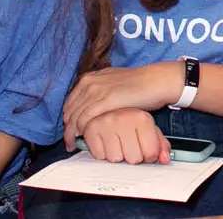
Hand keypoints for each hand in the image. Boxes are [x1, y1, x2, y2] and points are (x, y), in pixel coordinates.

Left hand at [63, 62, 182, 146]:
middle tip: (70, 140)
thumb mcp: (112, 82)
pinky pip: (85, 119)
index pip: (70, 102)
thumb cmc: (138, 84)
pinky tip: (83, 139)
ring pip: (74, 117)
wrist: (154, 81)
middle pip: (69, 111)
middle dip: (68, 127)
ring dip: (71, 133)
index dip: (68, 118)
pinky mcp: (104, 101)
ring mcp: (96, 91)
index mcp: (89, 78)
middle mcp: (89, 83)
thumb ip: (99, 91)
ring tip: (73, 144)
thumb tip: (92, 103)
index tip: (70, 129)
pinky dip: (81, 131)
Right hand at [77, 108, 171, 164]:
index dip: (149, 156)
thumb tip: (164, 159)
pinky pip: (99, 155)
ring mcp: (106, 123)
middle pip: (133, 159)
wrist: (114, 98)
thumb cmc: (133, 116)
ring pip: (115, 158)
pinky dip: (102, 152)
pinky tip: (107, 141)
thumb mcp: (150, 126)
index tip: (146, 150)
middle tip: (130, 144)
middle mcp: (124, 119)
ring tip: (118, 141)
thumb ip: (160, 144)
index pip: (150, 153)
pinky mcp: (91, 129)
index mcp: (142, 118)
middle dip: (133, 156)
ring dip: (117, 154)